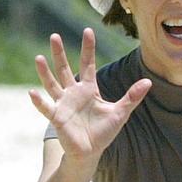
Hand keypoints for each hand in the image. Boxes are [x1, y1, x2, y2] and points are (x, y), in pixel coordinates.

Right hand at [28, 29, 149, 164]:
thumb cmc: (104, 131)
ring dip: (45, 72)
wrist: (91, 151)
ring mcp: (63, 104)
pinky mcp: (57, 117)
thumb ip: (132, 97)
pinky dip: (39, 101)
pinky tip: (33, 92)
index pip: (88, 64)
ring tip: (39, 58)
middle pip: (65, 69)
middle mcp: (73, 93)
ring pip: (52, 84)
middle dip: (60, 54)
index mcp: (89, 89)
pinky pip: (46, 108)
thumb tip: (149, 81)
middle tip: (54, 36)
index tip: (88, 31)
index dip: (88, 48)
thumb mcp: (120, 112)